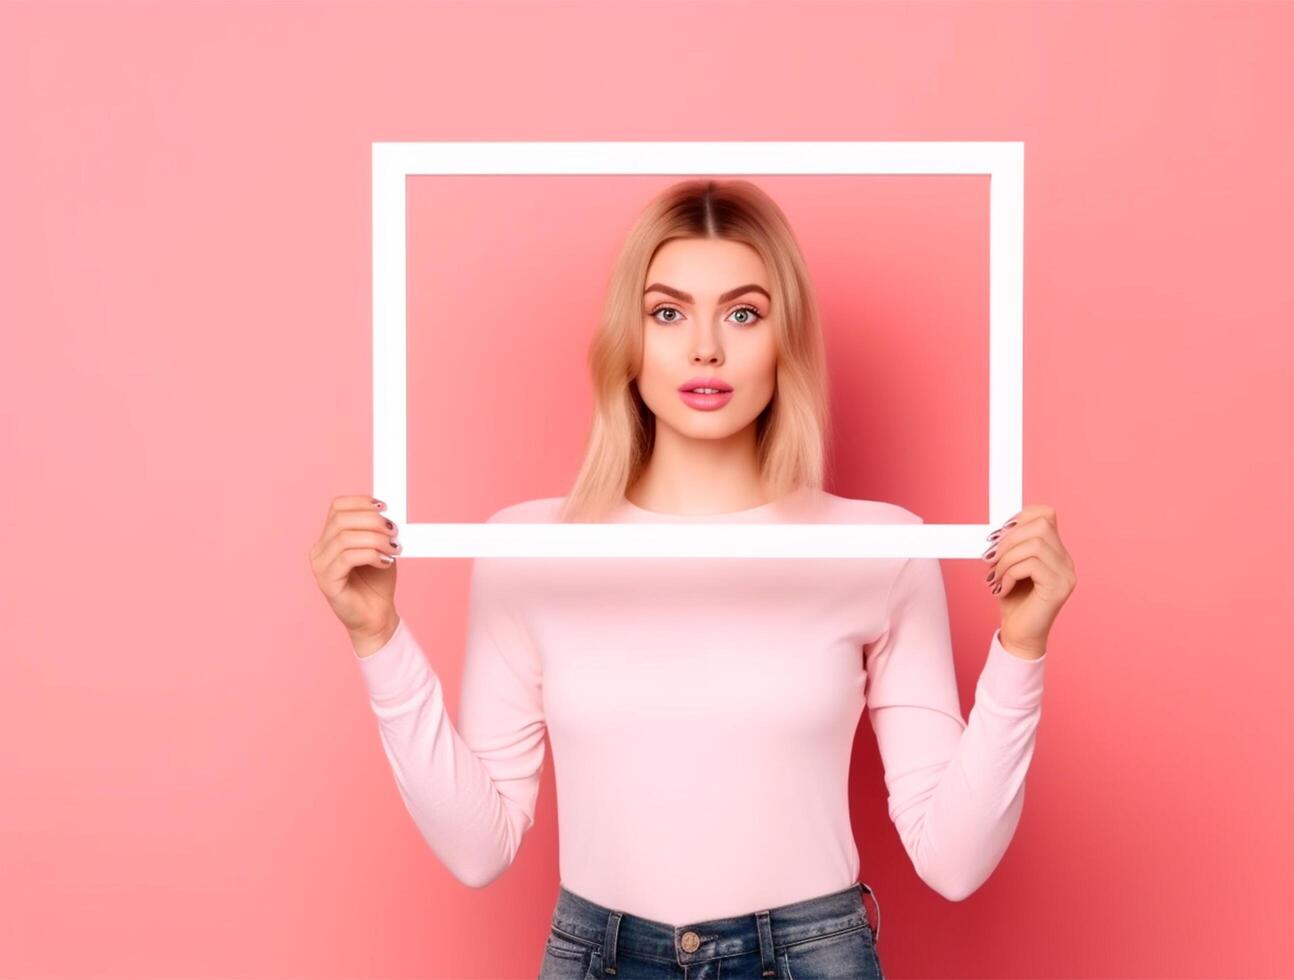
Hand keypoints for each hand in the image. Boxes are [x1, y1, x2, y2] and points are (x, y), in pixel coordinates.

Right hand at [308, 494, 401, 642]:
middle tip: (394, 531)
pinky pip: (347, 558)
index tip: (384, 507)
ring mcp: (320, 566)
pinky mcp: (327, 582)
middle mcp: (320, 550)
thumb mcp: (380, 547)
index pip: (337, 507)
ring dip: (375, 539)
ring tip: (393, 549)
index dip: (360, 502)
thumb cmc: (377, 582)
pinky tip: (385, 562)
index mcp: (330, 538)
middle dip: (372, 521)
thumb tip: (387, 513)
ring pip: (344, 538)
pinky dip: (371, 555)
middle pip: (340, 520)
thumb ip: (378, 530)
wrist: (377, 616)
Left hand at [982, 504, 1076, 658]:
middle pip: (1041, 525)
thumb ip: (1010, 547)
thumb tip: (998, 530)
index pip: (1046, 515)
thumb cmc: (1013, 602)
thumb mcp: (1008, 567)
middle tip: (991, 559)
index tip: (998, 536)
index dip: (1019, 517)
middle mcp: (1066, 561)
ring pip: (1034, 545)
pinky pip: (1031, 565)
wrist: (1019, 636)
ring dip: (1006, 559)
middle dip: (1008, 539)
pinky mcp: (1058, 588)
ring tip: (996, 578)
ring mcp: (1066, 575)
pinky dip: (1010, 573)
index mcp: (1056, 552)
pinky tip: (1003, 588)